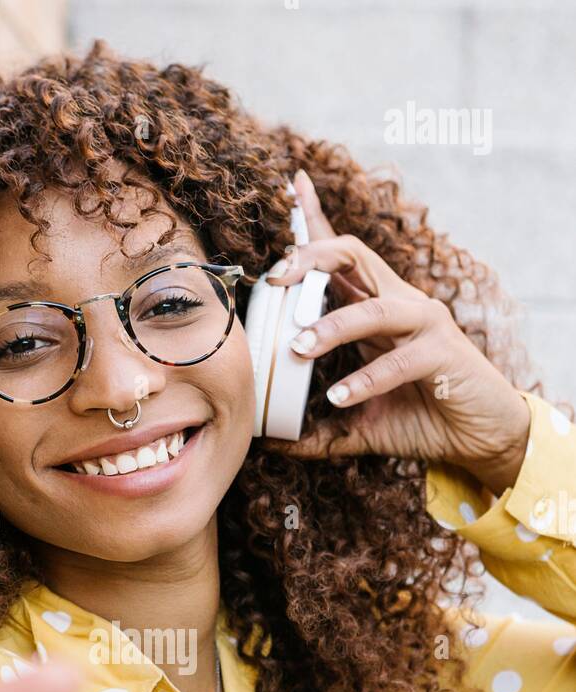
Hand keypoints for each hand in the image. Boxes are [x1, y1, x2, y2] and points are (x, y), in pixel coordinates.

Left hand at [268, 169, 530, 492]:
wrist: (479, 438)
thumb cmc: (421, 419)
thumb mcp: (358, 426)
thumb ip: (318, 432)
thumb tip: (274, 443)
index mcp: (375, 308)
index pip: (341, 255)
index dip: (314, 219)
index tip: (290, 186)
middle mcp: (399, 304)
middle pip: (353, 255)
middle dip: (311, 257)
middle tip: (275, 279)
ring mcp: (424, 324)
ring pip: (373, 308)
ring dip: (332, 327)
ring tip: (299, 348)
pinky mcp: (443, 353)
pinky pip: (398, 360)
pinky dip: (366, 379)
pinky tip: (339, 398)